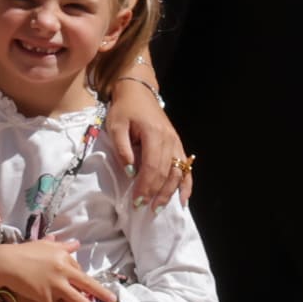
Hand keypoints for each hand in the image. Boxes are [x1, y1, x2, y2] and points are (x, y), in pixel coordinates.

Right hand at [0, 238, 111, 301]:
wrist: (4, 263)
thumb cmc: (23, 252)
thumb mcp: (45, 246)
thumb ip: (63, 246)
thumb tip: (77, 244)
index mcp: (63, 258)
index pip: (79, 270)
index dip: (86, 280)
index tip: (90, 288)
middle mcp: (62, 271)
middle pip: (86, 284)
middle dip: (101, 293)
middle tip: (112, 300)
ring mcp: (54, 285)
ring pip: (76, 300)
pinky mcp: (44, 297)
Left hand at [107, 79, 187, 204]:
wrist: (139, 92)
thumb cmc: (125, 109)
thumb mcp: (116, 125)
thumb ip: (121, 148)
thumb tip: (129, 172)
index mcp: (154, 134)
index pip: (152, 166)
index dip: (146, 186)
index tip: (137, 201)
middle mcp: (169, 140)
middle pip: (166, 172)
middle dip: (156, 193)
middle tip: (145, 209)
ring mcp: (176, 142)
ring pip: (178, 172)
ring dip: (169, 192)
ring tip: (160, 208)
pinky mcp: (178, 145)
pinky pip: (186, 167)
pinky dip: (186, 184)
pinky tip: (183, 199)